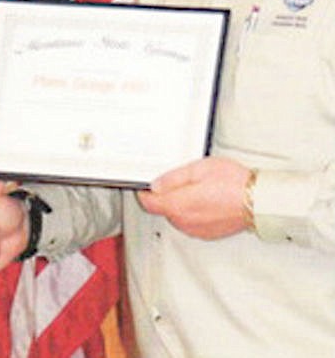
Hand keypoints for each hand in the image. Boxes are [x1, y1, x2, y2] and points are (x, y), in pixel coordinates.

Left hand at [138, 156, 252, 238]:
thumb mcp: (197, 169)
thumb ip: (172, 178)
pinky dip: (193, 212)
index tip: (147, 184)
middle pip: (163, 209)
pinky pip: (191, 222)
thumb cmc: (231, 182)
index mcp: (178, 206)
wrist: (258, 201)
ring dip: (180, 204)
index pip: (149, 203)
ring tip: (197, 188)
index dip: (145, 192)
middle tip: (180, 180)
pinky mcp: (208, 233)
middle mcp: (185, 222)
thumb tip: (155, 184)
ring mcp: (197, 230)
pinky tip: (205, 200)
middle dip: (166, 195)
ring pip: (177, 216)